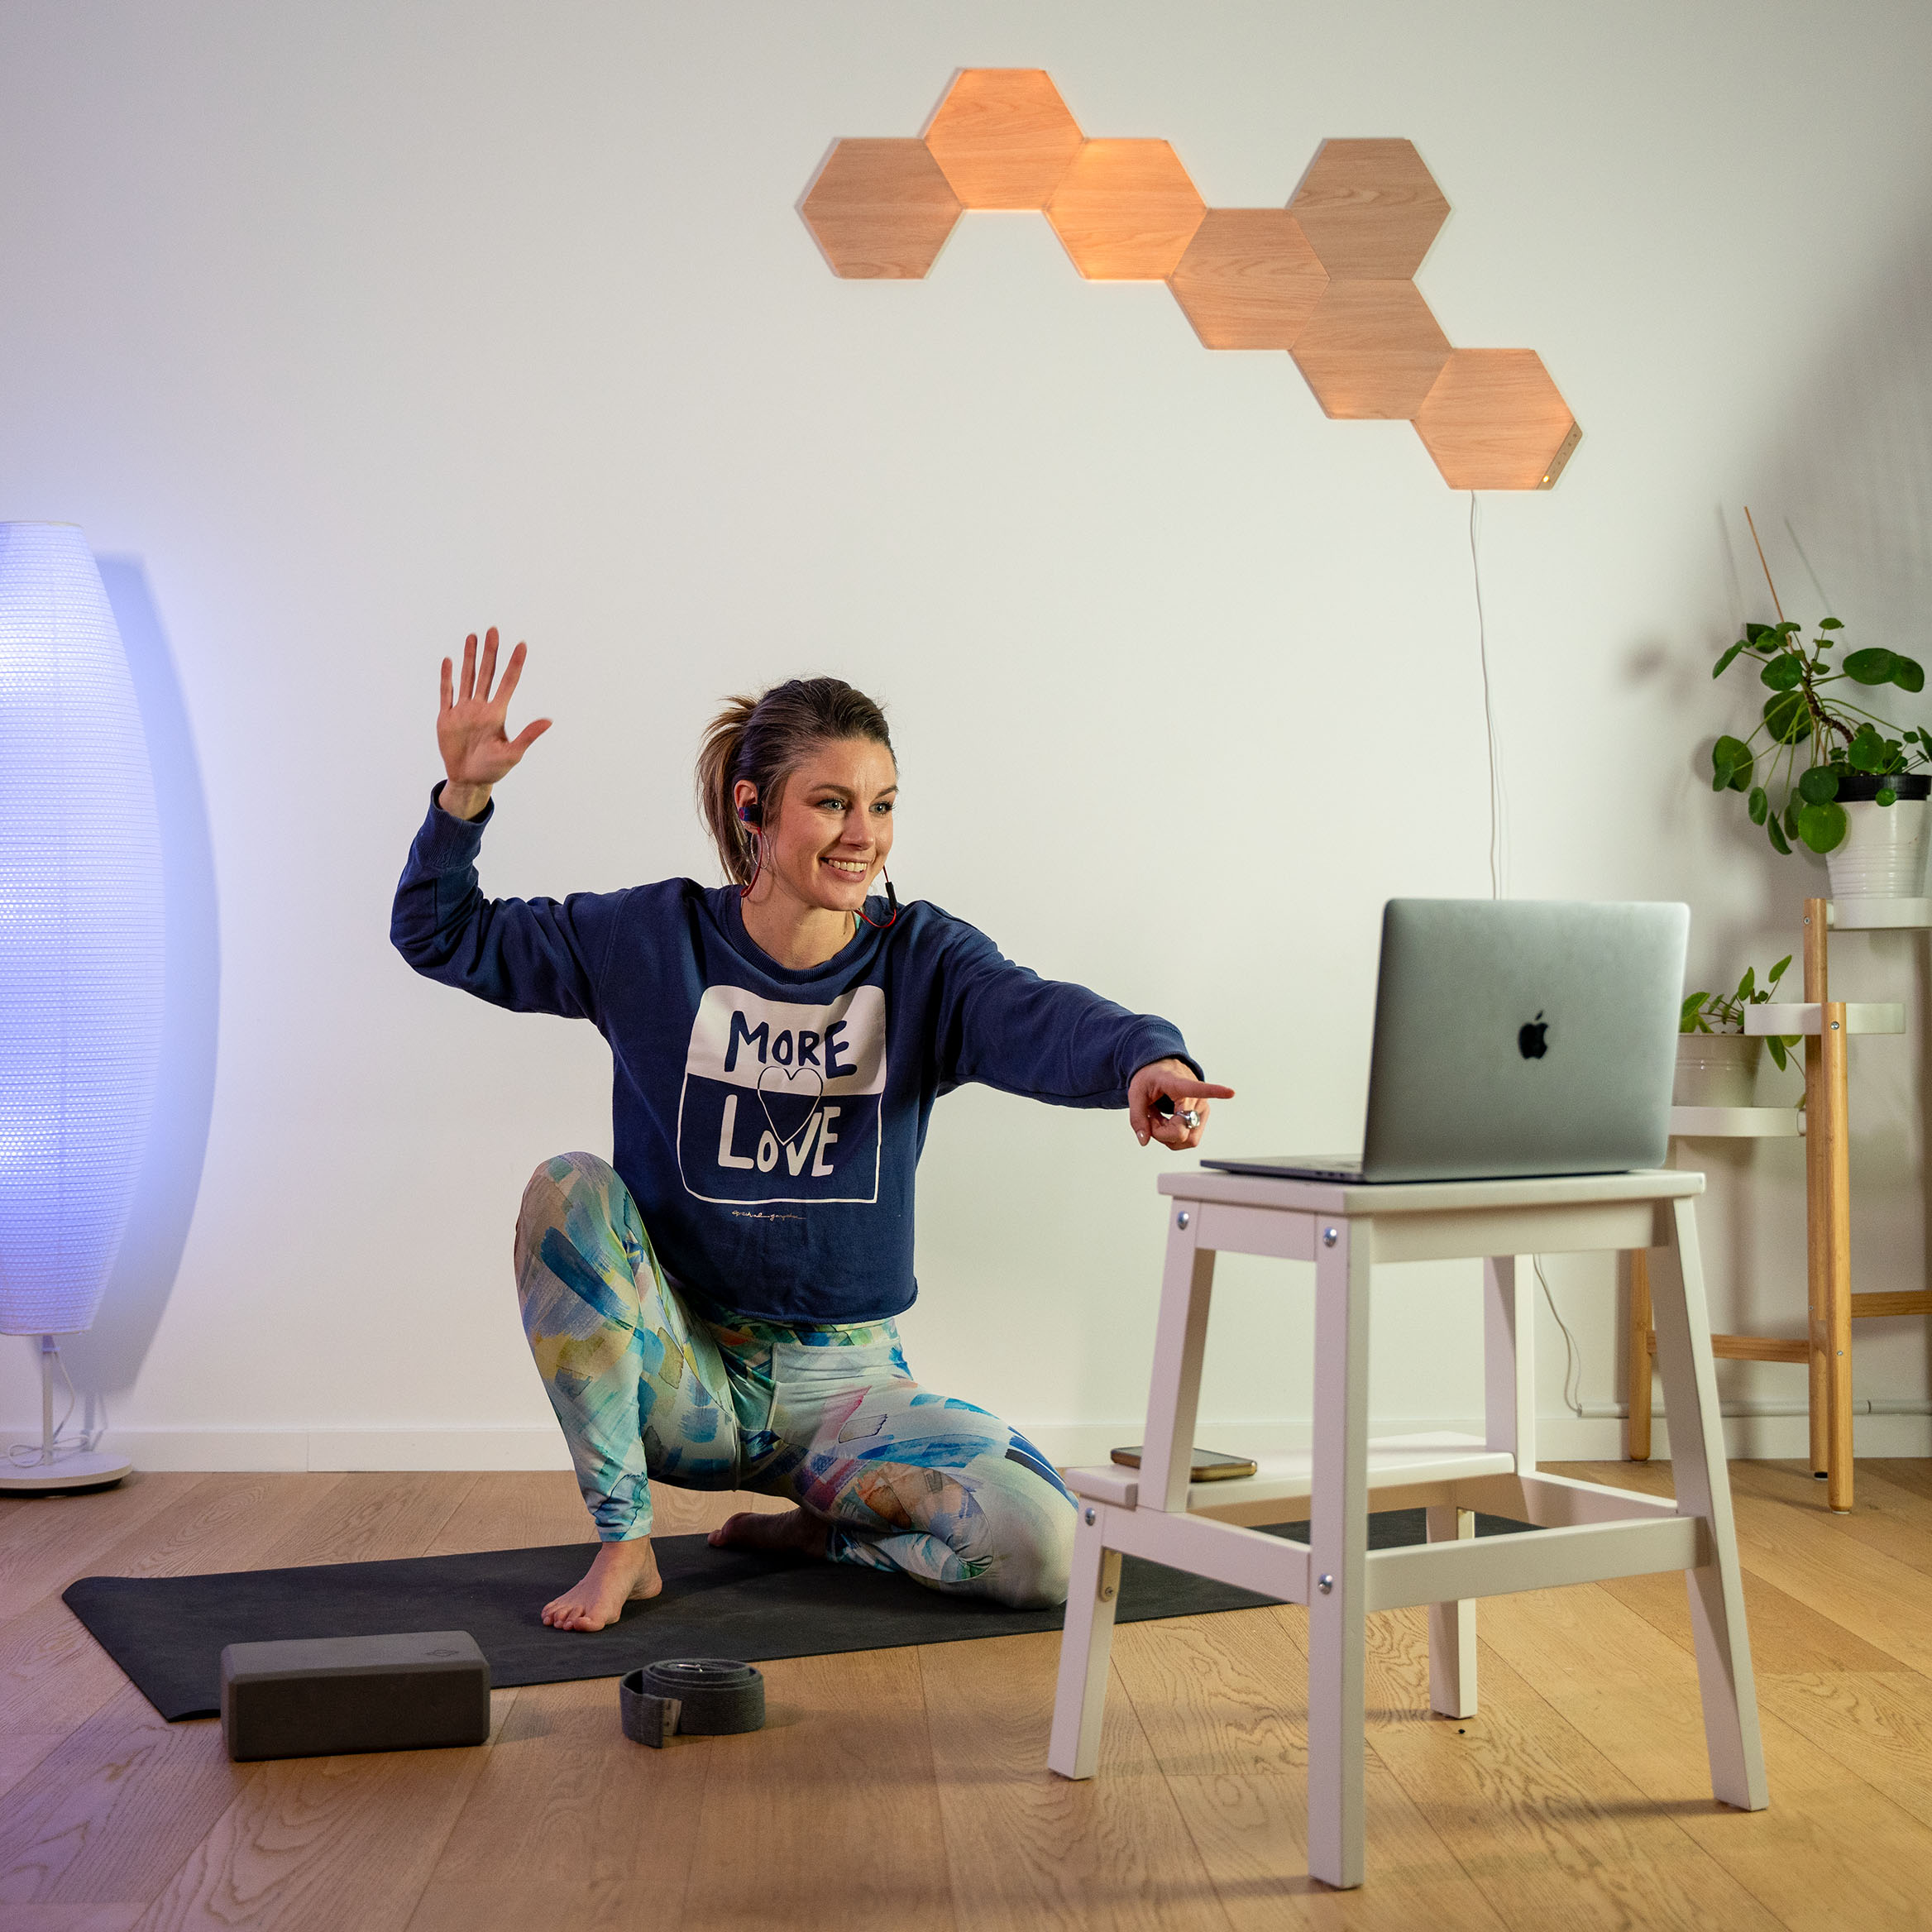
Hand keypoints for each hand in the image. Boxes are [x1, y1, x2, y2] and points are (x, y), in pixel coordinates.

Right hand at [437, 628, 551, 818]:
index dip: (515, 664)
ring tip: (472, 636)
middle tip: (493, 630)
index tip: (522, 645)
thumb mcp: (513, 754)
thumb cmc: (493, 768)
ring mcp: (463, 710)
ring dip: (469, 657)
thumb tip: (549, 721)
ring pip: (468, 677)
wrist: (468, 779)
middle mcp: (481, 707)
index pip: (508, 682)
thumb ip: (528, 736)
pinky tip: (449, 661)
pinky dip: (447, 678)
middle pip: (487, 673)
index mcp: (497, 714)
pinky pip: (446, 693)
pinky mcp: (446, 717)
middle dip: (490, 652)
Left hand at [1128, 1058, 1234, 1149]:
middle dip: (1160, 1132)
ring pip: (1187, 1140)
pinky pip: (1189, 1139)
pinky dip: (1172, 1136)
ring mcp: (1202, 1110)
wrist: (1161, 1069)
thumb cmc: (1150, 1077)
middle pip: (1181, 1132)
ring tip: (1159, 1118)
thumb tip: (1145, 1140)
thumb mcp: (1135, 1093)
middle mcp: (1197, 1098)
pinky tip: (1166, 1121)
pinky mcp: (1202, 1118)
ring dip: (1167, 1136)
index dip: (1215, 1091)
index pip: (1199, 1089)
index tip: (1231, 1092)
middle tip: (1151, 1116)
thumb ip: (1137, 1118)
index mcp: (1179, 1084)